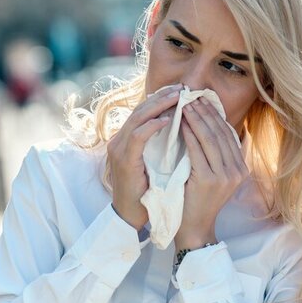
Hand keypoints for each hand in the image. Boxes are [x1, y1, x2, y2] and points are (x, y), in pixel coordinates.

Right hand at [106, 84, 181, 229]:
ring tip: (177, 98)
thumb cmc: (144, 190)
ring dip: (159, 106)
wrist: (130, 214)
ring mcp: (120, 149)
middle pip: (140, 110)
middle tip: (181, 88)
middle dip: (161, 97)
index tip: (179, 90)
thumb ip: (159, 145)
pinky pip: (138, 137)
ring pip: (138, 118)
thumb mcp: (153, 162)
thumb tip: (181, 128)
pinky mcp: (124, 160)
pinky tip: (166, 120)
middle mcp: (120, 140)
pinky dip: (152, 126)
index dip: (160, 99)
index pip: (143, 111)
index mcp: (127, 139)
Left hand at [175, 96, 248, 247]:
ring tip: (185, 104)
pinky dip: (189, 134)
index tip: (203, 99)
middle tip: (192, 96)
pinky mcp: (208, 180)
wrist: (194, 228)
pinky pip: (197, 151)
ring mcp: (224, 177)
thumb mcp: (214, 175)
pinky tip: (181, 123)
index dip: (215, 115)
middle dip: (205, 112)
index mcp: (240, 169)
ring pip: (210, 139)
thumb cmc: (198, 200)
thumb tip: (209, 124)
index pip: (228, 134)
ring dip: (196, 118)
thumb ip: (215, 155)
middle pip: (220, 133)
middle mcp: (237, 172)